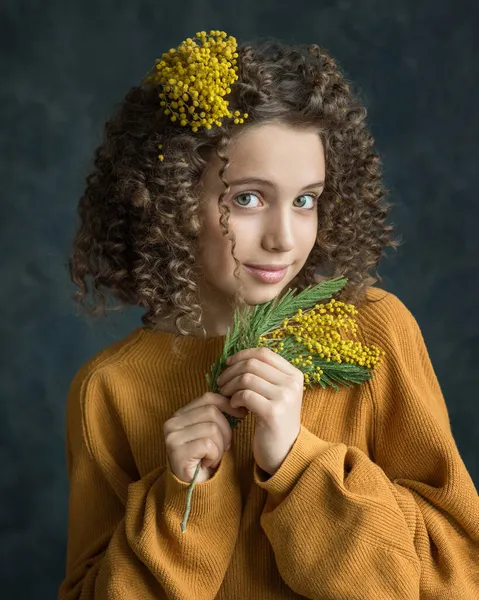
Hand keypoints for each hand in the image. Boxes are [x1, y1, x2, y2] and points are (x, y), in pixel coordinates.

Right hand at [164, 392, 247, 483]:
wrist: (195, 488)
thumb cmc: (206, 457)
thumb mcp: (212, 431)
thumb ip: (217, 414)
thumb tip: (237, 398)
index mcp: (180, 414)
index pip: (208, 398)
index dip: (228, 404)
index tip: (242, 414)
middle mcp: (172, 423)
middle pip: (212, 411)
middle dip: (226, 430)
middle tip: (223, 447)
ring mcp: (172, 437)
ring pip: (212, 428)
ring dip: (220, 446)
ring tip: (212, 456)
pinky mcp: (177, 452)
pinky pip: (209, 445)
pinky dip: (215, 455)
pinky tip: (207, 463)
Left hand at [216, 347, 303, 475]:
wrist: (285, 451)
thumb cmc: (274, 420)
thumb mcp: (275, 393)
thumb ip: (263, 375)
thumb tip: (235, 359)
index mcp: (294, 374)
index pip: (264, 353)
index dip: (242, 355)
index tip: (228, 364)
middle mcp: (292, 383)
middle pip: (253, 364)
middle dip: (231, 371)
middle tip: (221, 382)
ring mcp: (285, 397)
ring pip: (247, 378)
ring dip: (230, 385)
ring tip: (226, 395)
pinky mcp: (273, 412)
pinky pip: (245, 395)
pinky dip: (234, 399)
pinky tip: (234, 407)